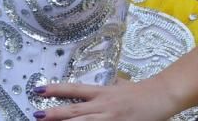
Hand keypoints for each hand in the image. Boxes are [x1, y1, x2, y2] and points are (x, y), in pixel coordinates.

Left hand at [33, 80, 172, 119]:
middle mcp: (103, 105)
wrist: (160, 97)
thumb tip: (105, 81)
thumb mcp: (121, 84)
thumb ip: (110, 85)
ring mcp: (110, 119)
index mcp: (102, 92)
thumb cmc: (141, 91)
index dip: (56, 90)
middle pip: (74, 111)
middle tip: (36, 115)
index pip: (74, 90)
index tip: (39, 90)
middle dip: (54, 114)